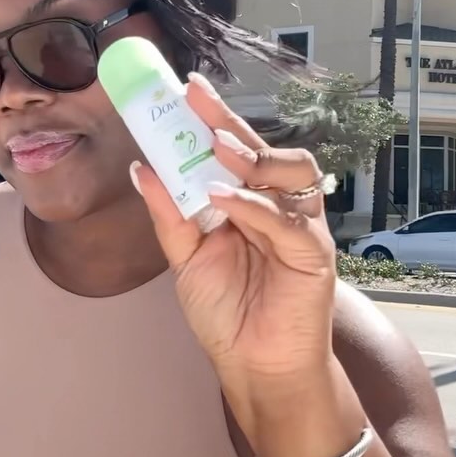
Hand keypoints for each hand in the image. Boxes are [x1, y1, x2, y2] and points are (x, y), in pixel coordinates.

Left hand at [132, 74, 337, 450]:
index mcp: (250, 202)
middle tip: (195, 97)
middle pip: (263, 149)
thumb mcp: (186, 259)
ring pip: (291, 172)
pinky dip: (252, 205)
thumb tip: (141, 167)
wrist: (254, 367)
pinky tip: (221, 197)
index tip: (183, 89)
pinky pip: (286, 221)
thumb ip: (169, 214)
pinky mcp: (313, 255)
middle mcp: (279, 207)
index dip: (213, 118)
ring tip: (214, 146)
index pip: (234, 149)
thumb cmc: (228, 315)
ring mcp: (301, 228)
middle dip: (229, 120)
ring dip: (251, 155)